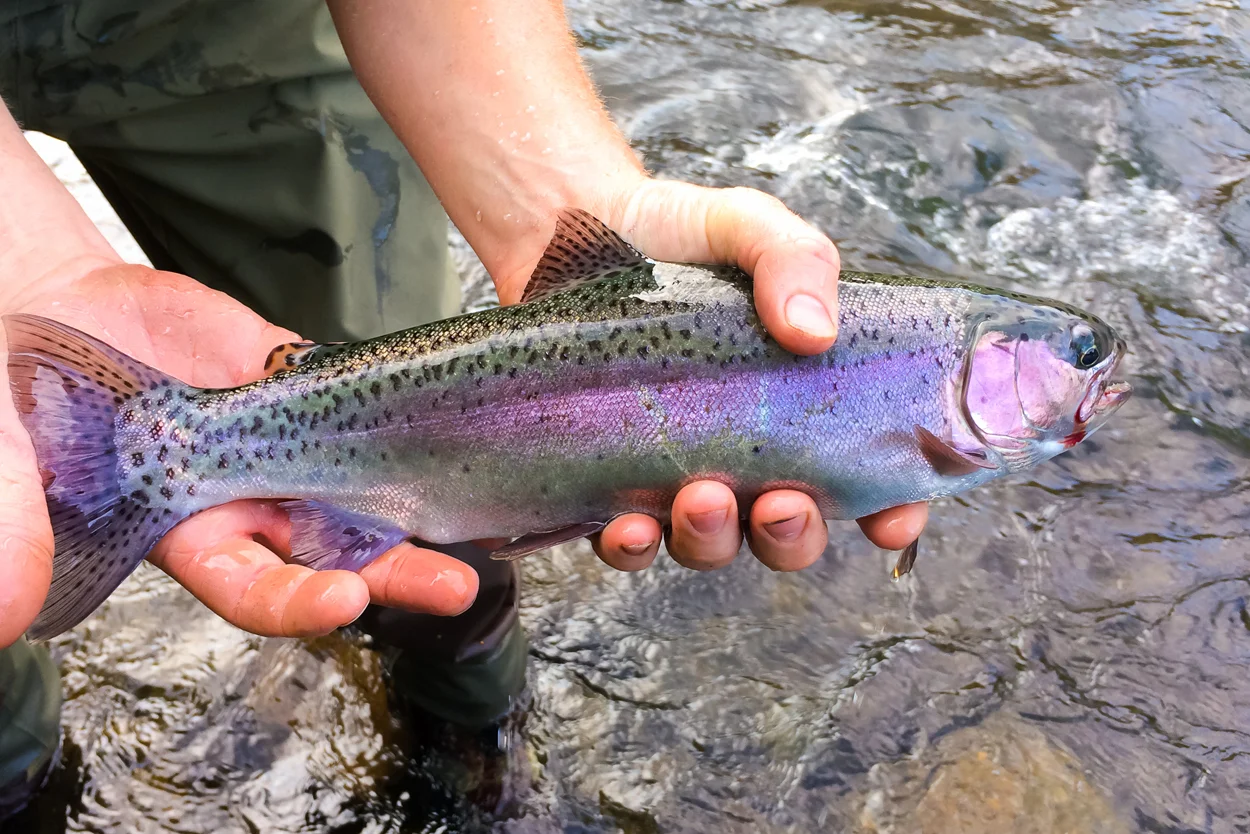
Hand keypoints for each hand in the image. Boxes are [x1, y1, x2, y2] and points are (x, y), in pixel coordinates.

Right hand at [0, 264, 478, 646]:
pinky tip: (460, 428)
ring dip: (421, 504)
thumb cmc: (23, 403)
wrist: (55, 315)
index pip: (252, 587)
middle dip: (394, 573)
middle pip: (332, 550)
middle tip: (455, 586)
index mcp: (184, 535)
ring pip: (363, 482)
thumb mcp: (7, 460)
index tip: (341, 602)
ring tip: (488, 524)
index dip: (295, 600)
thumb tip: (8, 610)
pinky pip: (361, 404)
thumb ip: (12, 523)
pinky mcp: (303, 381)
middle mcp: (248, 500)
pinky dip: (406, 418)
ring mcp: (284, 441)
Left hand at [497, 178, 928, 573]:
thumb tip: (814, 332)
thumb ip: (795, 260)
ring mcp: (674, 472)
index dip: (890, 509)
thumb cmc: (669, 231)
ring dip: (716, 539)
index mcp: (797, 401)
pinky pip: (626, 541)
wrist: (566, 224)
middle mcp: (743, 450)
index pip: (864, 475)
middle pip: (787, 529)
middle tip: (783, 504)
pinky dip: (633, 547)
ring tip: (703, 498)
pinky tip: (630, 526)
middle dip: (794, 534)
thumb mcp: (745, 226)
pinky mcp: (603, 482)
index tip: (891, 518)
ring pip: (711, 543)